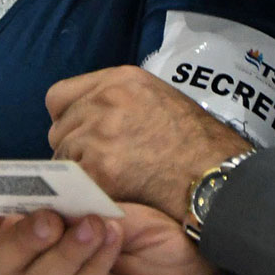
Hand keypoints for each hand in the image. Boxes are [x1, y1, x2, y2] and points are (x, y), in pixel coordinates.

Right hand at [0, 195, 229, 274]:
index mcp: (52, 231)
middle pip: (3, 260)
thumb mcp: (123, 205)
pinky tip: (112, 242)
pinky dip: (89, 268)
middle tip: (49, 215)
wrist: (220, 271)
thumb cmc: (172, 235)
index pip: (1, 224)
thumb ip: (82, 202)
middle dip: (19, 235)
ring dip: (62, 249)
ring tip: (97, 225)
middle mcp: (52, 267)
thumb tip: (48, 197)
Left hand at [46, 66, 251, 219]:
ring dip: (80, 173)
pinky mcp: (100, 168)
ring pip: (63, 159)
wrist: (216, 175)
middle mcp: (104, 100)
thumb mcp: (160, 99)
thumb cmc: (198, 144)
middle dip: (74, 149)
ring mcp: (99, 134)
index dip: (68, 119)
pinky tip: (111, 195)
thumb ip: (118, 102)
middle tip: (100, 165)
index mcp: (118, 80)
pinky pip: (74, 184)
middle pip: (58, 130)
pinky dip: (87, 193)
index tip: (82, 135)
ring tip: (111, 182)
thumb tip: (87, 118)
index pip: (58, 97)